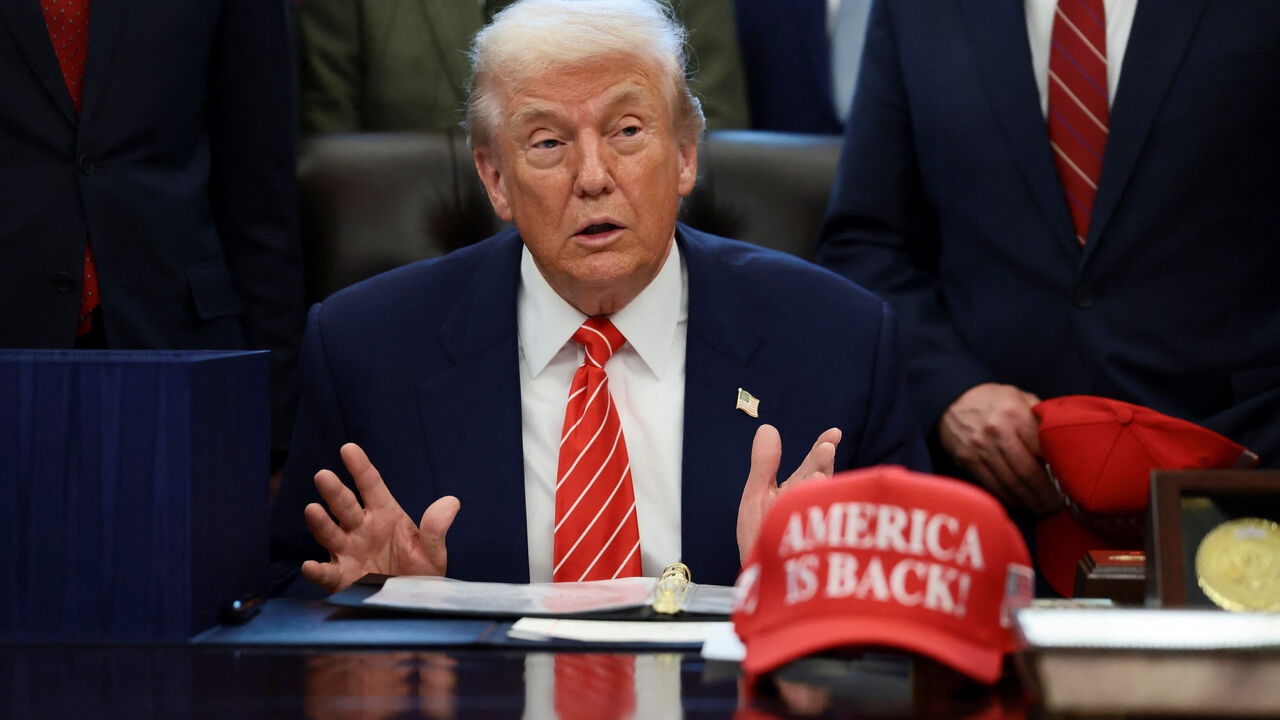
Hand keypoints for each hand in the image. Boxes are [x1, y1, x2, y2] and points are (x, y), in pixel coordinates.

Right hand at [301, 443, 460, 592]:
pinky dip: (317, 571)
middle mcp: (361, 529)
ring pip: (330, 533)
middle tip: (323, 475)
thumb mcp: (432, 551)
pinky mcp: (343, 579)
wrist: (413, 604)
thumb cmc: (421, 573)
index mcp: (384, 515)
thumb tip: (451, 503)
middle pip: (345, 506)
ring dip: (320, 522)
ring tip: (312, 509)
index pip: (370, 485)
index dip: (360, 467)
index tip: (348, 449)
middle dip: (334, 491)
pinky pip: (327, 573)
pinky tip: (310, 566)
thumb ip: (436, 528)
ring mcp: (349, 552)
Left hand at [737, 424, 841, 563]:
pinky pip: (815, 533)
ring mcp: (815, 527)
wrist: (760, 578)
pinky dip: (815, 523)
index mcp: (800, 489)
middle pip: (819, 480)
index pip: (814, 464)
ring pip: (820, 504)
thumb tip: (767, 427)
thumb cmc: (760, 537)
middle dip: (822, 465)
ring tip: (817, 477)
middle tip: (827, 449)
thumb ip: (764, 464)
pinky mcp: (814, 550)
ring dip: (820, 491)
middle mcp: (811, 505)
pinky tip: (813, 508)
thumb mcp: (757, 495)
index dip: (823, 448)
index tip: (834, 433)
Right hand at [938, 383, 1061, 514]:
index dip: (1057, 470)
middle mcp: (997, 432)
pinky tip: (1020, 502)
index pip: (1042, 449)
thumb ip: (1040, 418)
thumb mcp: (1020, 397)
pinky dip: (1008, 497)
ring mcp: (980, 447)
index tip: (1068, 482)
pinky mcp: (967, 459)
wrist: (952, 398)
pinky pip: (992, 485)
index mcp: (1015, 414)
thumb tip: (1063, 442)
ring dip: (1028, 501)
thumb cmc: (993, 400)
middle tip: (1056, 506)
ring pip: (1010, 483)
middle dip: (1044, 494)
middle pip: (1027, 472)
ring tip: (1042, 509)